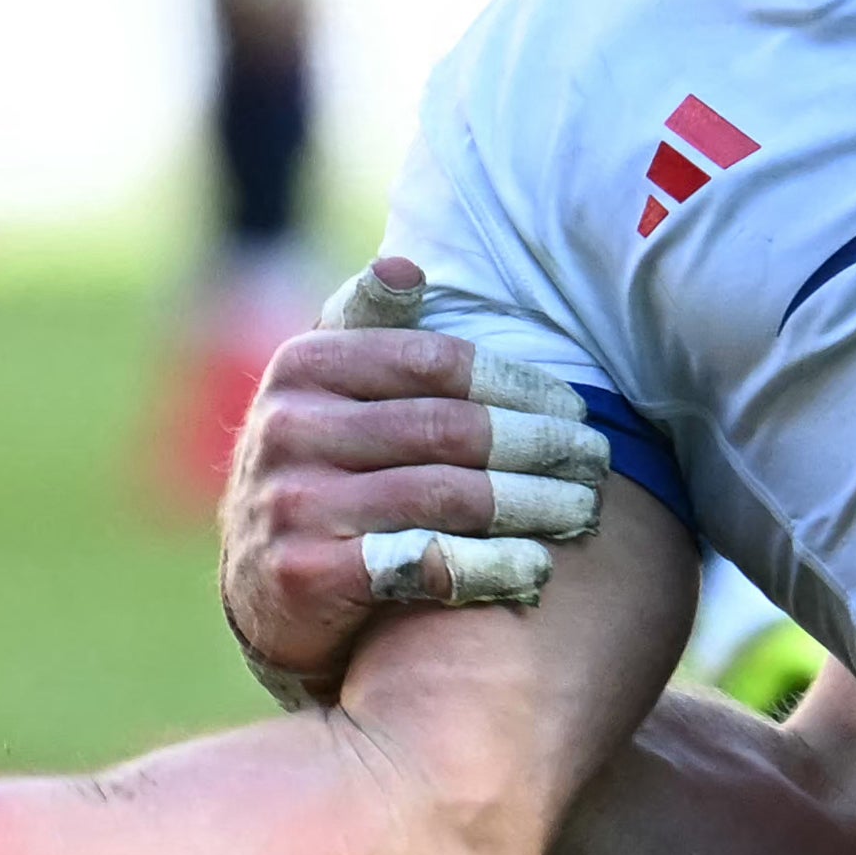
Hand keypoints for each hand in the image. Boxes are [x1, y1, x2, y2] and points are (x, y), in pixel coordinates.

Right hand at [217, 259, 609, 704]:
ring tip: (582, 508)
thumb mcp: (329, 389)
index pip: (437, 364)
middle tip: (596, 461)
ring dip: (533, 504)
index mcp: (304, 366)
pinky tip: (535, 566)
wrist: (259, 586)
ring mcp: (292, 504)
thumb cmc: (326, 468)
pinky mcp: (303, 576)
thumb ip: (370, 326)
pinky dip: (491, 565)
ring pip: (448, 495)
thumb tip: (406, 268)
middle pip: (451, 430)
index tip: (574, 409)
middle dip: (539, 446)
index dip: (518, 386)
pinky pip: (424, 563)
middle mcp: (290, 428)